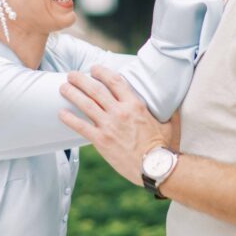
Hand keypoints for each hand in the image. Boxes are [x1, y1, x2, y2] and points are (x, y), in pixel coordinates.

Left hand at [59, 65, 165, 184]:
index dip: (102, 72)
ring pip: (86, 104)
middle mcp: (120, 112)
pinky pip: (81, 127)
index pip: (115, 81)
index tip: (93, 68)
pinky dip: (70, 119)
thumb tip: (174, 104)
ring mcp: (109, 126)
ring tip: (63, 88)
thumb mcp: (168, 123)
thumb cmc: (163, 147)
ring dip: (72, 94)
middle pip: (96, 89)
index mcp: (134, 104)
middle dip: (81, 80)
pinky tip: (61, 113)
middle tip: (72, 75)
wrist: (155, 167)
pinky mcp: (101, 141)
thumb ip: (167, 111)